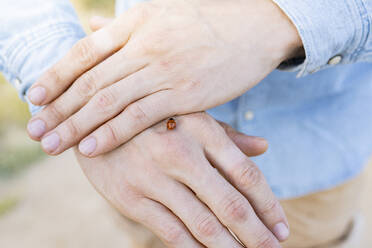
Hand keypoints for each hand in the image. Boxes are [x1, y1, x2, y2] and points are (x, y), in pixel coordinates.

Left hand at [27, 0, 302, 155]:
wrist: (254, 26)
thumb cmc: (207, 21)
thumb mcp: (160, 12)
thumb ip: (122, 27)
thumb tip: (89, 25)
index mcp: (135, 24)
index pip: (85, 52)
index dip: (56, 76)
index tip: (36, 98)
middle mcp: (144, 46)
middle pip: (90, 80)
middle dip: (59, 108)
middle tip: (36, 130)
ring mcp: (163, 70)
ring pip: (108, 100)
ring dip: (76, 125)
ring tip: (52, 145)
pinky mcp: (184, 93)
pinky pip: (139, 116)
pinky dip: (113, 132)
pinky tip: (91, 147)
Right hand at [75, 113, 288, 246]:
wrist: (92, 121)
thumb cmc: (152, 118)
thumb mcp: (189, 115)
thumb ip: (227, 136)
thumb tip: (265, 147)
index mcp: (200, 130)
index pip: (246, 175)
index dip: (268, 205)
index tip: (281, 228)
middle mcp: (180, 154)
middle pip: (230, 205)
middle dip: (257, 235)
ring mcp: (154, 178)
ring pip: (203, 224)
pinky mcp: (130, 199)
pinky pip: (170, 232)